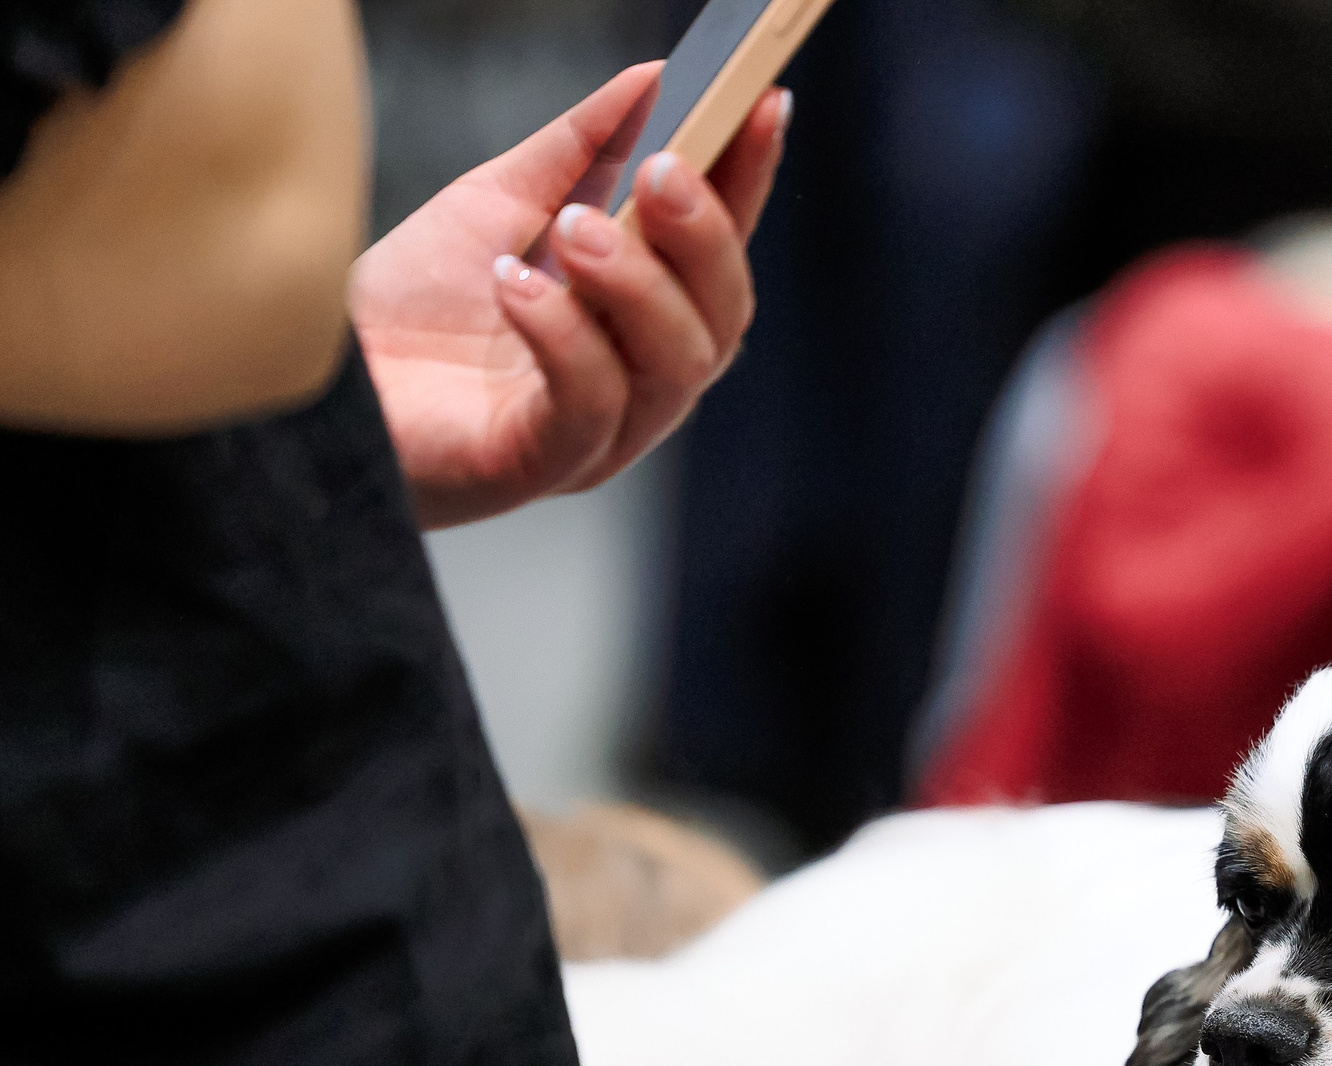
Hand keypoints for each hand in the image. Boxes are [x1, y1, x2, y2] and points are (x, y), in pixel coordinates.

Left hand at [351, 65, 787, 528]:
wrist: (314, 385)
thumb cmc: (408, 311)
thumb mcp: (497, 203)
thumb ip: (578, 149)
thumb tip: (651, 81)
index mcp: (641, 324)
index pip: (718, 253)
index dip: (749, 182)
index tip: (764, 103)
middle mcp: (639, 385)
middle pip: (722, 319)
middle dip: (705, 238)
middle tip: (663, 170)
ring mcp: (601, 435)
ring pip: (677, 365)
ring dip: (637, 285)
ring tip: (573, 228)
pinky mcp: (541, 465)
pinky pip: (591, 404)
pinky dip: (565, 334)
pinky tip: (515, 282)